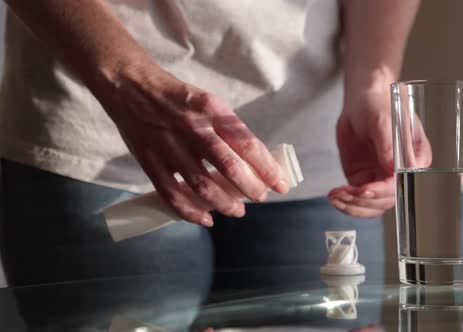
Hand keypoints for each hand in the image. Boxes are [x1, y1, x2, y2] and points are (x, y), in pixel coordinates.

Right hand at [96, 64, 288, 225]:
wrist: (128, 84)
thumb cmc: (175, 97)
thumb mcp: (207, 102)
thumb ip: (226, 129)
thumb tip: (252, 161)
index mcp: (212, 110)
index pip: (247, 144)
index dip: (267, 168)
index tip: (281, 183)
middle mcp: (192, 127)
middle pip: (228, 166)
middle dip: (250, 188)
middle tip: (261, 197)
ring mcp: (169, 145)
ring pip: (202, 184)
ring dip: (224, 203)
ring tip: (237, 210)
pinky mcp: (149, 160)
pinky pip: (171, 193)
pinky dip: (190, 211)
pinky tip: (206, 219)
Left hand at [329, 81, 395, 217]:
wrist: (361, 102)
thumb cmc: (377, 105)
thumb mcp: (383, 121)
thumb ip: (388, 144)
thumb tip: (392, 168)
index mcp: (415, 160)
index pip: (402, 184)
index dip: (383, 191)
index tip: (365, 189)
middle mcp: (400, 174)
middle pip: (386, 200)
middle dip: (364, 201)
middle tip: (345, 193)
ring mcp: (380, 179)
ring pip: (371, 206)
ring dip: (352, 206)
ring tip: (336, 197)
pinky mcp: (364, 179)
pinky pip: (357, 200)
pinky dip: (345, 202)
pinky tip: (335, 197)